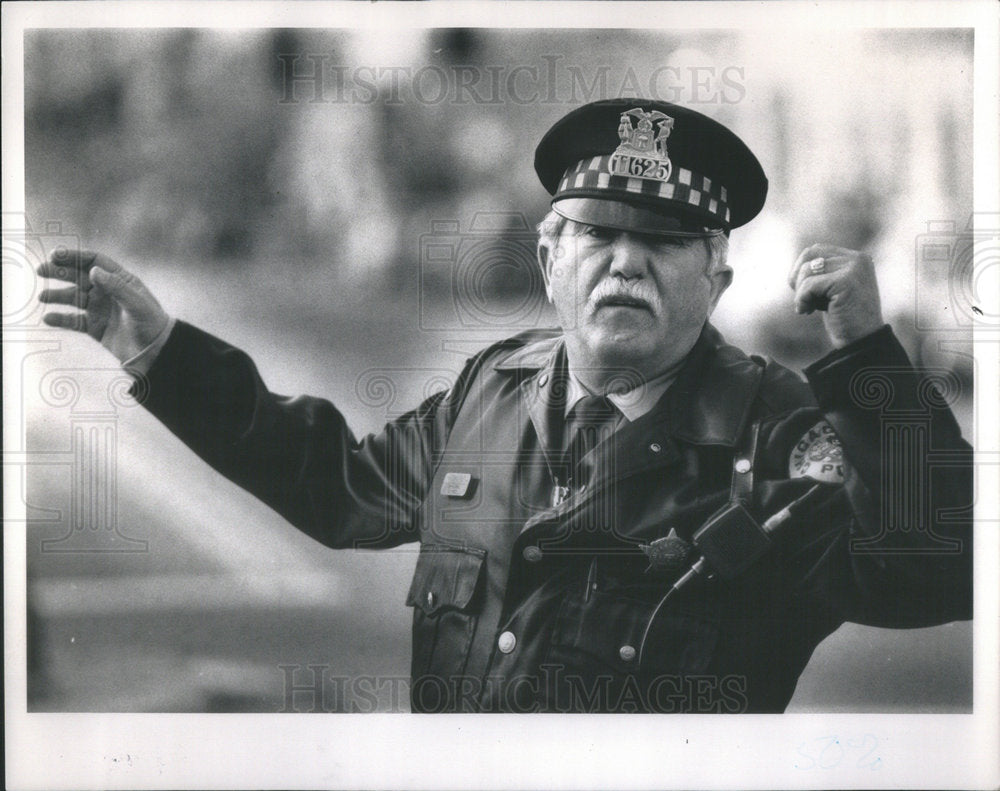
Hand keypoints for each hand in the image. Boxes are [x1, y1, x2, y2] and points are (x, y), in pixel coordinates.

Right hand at [37, 250, 169, 361]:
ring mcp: (99, 308)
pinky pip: (73, 321)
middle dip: (59, 272)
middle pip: (78, 276)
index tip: (55, 256)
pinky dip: (61, 319)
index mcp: (120, 280)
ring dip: (57, 296)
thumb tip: (94, 270)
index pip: (94, 261)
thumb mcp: (137, 304)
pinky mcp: (94, 327)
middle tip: (41, 270)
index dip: (74, 256)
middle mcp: (107, 292)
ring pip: (72, 298)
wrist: (154, 352)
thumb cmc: (151, 324)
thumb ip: (117, 287)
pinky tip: (49, 318)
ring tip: (43, 297)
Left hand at [788, 244, 883, 347]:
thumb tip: (799, 266)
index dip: (801, 269)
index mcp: (856, 258)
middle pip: (809, 257)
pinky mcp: (846, 281)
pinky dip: (802, 300)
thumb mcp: (834, 290)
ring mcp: (854, 269)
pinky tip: (807, 312)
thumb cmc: (845, 319)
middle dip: (798, 279)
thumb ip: (823, 273)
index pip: (816, 250)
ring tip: (808, 308)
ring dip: (800, 293)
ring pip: (806, 271)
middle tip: (803, 300)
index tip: (803, 291)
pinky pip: (809, 285)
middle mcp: (857, 259)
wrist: (861, 342)